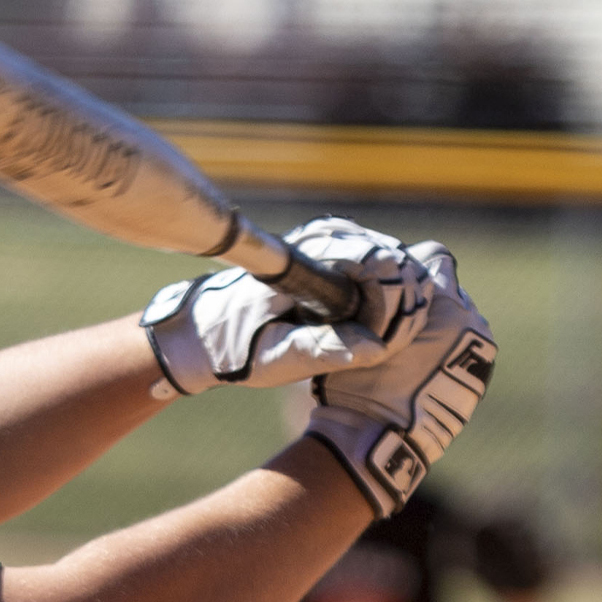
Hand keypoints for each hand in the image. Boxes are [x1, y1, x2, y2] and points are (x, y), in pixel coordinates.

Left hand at [137, 217, 426, 398]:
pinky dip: (383, 287)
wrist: (197, 336)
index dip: (398, 293)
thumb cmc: (231, 348)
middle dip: (404, 291)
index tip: (401, 325)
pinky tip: (380, 318)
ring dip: (397, 289)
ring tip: (394, 328)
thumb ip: (321, 350)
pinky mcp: (324, 257)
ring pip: (383, 256)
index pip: (376, 259)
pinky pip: (371, 263)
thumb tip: (375, 347)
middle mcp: (313, 243)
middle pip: (386, 254)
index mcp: (302, 262)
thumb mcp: (274, 358)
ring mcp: (320, 246)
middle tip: (401, 332)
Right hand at [305, 240, 493, 517]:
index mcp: (445, 301)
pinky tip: (418, 367)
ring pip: (457, 316)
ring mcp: (479, 346)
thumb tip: (384, 274)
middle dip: (425, 297)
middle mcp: (471, 318)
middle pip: (447, 287)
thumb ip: (381, 297)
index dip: (410, 266)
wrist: (382, 436)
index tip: (390, 281)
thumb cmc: (362, 381)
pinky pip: (463, 344)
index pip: (435, 257)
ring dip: (436, 323)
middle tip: (392, 318)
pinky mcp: (480, 372)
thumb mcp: (357, 329)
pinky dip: (444, 348)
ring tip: (404, 348)